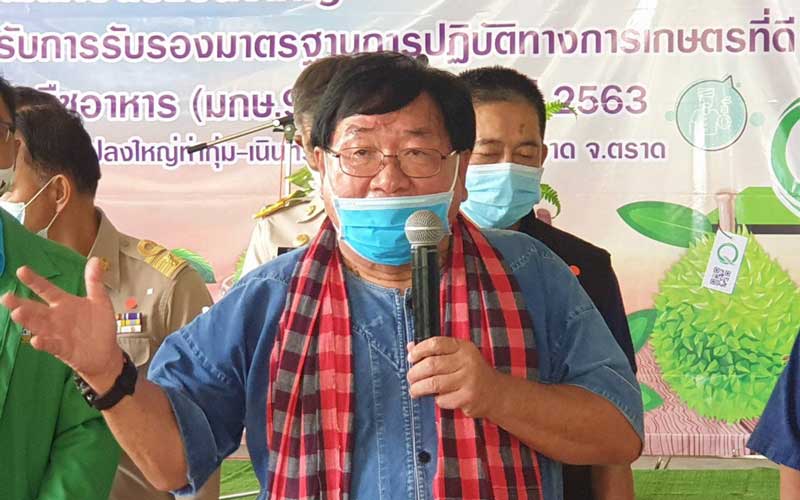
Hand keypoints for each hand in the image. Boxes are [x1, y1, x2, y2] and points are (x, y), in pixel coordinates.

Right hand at [1, 257, 122, 390]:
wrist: (106, 352)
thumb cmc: (99, 326)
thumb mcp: (100, 301)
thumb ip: (94, 282)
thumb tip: (96, 260)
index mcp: (64, 303)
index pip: (46, 289)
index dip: (35, 281)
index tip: (21, 270)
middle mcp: (56, 317)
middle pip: (35, 309)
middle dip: (20, 303)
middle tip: (6, 297)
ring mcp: (58, 333)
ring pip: (38, 326)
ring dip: (28, 320)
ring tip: (17, 313)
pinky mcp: (63, 349)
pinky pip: (51, 345)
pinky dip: (44, 343)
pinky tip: (36, 340)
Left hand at [407, 337, 500, 418]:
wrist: (496, 393)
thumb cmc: (471, 372)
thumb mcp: (458, 356)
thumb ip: (435, 351)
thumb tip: (410, 347)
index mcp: (463, 347)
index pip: (436, 343)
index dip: (419, 350)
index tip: (410, 358)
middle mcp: (467, 361)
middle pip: (432, 365)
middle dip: (415, 373)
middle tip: (410, 378)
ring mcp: (468, 380)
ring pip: (434, 384)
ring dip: (418, 388)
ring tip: (414, 390)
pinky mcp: (467, 398)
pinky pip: (442, 399)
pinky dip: (436, 399)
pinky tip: (439, 398)